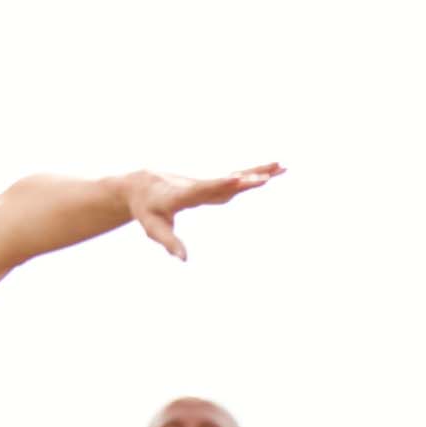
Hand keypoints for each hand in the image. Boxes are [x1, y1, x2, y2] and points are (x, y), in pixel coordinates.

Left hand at [128, 163, 283, 260]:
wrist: (143, 185)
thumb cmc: (148, 210)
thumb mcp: (154, 229)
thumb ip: (169, 243)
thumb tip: (184, 260)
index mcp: (182, 194)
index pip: (204, 189)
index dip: (220, 184)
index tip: (237, 178)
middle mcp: (198, 185)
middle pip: (225, 182)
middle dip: (245, 180)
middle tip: (266, 177)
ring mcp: (208, 183)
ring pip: (236, 177)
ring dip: (258, 172)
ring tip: (282, 167)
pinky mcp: (215, 184)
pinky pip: (238, 178)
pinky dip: (256, 174)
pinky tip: (274, 171)